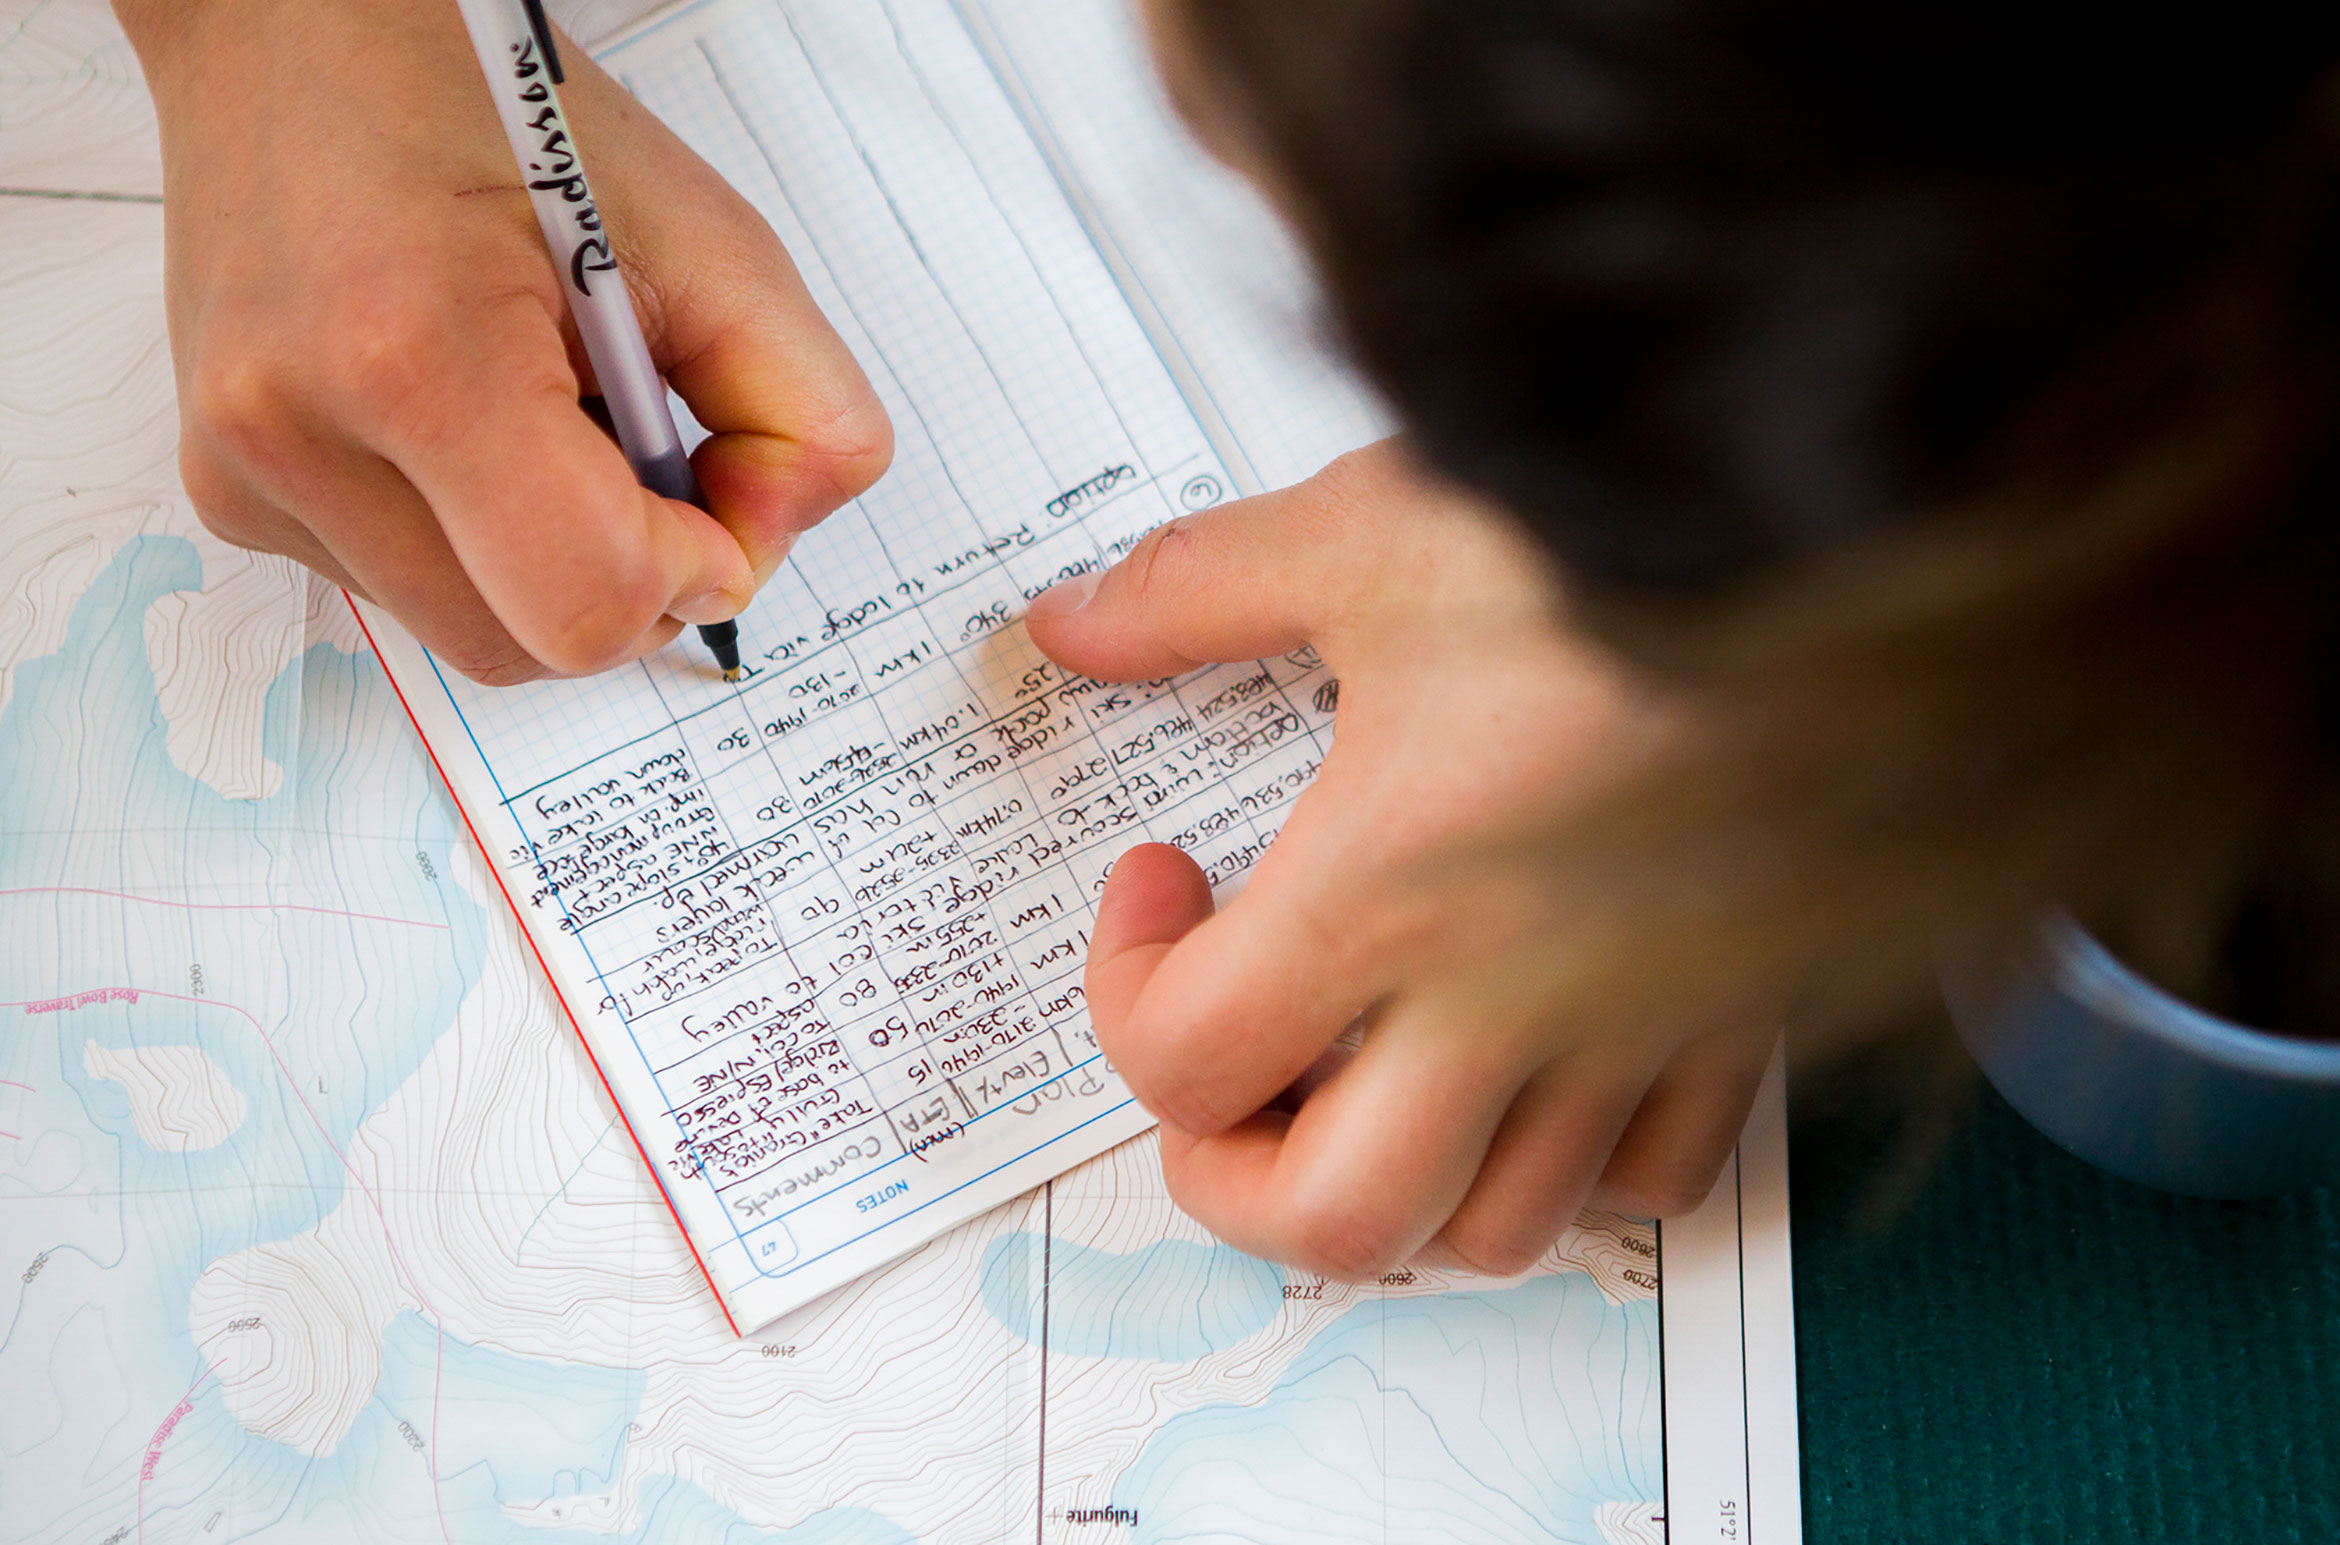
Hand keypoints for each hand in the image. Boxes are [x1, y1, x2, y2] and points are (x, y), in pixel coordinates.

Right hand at [118, 0, 890, 682]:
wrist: (297, 37)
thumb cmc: (496, 112)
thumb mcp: (709, 239)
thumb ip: (804, 414)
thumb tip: (770, 546)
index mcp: (412, 354)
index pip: (587, 603)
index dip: (691, 572)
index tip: (712, 491)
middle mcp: (295, 433)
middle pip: (533, 648)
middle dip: (628, 576)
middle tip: (641, 440)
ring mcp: (245, 475)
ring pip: (476, 637)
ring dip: (554, 561)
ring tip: (549, 410)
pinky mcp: (230, 495)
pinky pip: (411, 593)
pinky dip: (481, 541)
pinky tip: (475, 419)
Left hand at [1026, 443, 1776, 1278]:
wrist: (1864, 515)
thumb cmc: (1628, 528)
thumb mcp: (1374, 532)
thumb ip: (1198, 590)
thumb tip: (1077, 621)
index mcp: (1394, 891)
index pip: (1189, 1059)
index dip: (1122, 986)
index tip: (1158, 886)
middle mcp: (1517, 998)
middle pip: (1337, 1223)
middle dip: (1235, 1176)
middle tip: (1217, 1070)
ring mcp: (1642, 1026)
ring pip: (1502, 1229)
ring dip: (1399, 1183)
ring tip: (1358, 1072)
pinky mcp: (1743, 1013)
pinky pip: (1659, 1176)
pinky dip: (1570, 1165)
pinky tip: (1527, 1065)